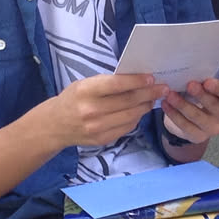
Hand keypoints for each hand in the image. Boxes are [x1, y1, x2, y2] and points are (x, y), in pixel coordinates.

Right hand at [45, 73, 167, 149]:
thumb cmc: (73, 99)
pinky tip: (139, 111)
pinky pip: (127, 127)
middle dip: (149, 94)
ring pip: (131, 116)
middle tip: (163, 88)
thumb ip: (108, 83)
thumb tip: (137, 81)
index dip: (136, 81)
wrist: (55, 125)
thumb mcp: (85, 85)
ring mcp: (97, 127)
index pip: (117, 85)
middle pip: (128, 101)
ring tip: (153, 98)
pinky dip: (136, 118)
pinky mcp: (102, 139)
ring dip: (145, 106)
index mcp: (85, 91)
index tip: (152, 78)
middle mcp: (91, 110)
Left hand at [161, 78, 218, 145]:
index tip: (206, 81)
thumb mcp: (206, 88)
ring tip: (169, 94)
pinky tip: (165, 105)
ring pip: (196, 116)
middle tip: (188, 85)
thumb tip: (187, 71)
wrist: (196, 119)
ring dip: (181, 104)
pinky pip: (184, 125)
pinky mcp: (199, 136)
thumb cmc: (202, 97)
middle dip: (200, 95)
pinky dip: (173, 114)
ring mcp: (213, 128)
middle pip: (213, 105)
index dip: (218, 88)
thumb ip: (202, 81)